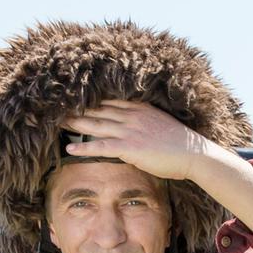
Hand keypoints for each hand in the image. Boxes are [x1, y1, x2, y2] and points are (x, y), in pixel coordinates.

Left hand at [60, 99, 207, 180]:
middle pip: (99, 109)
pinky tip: (70, 148)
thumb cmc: (181, 144)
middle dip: (78, 108)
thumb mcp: (162, 126)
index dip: (92, 100)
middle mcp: (132, 115)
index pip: (111, 100)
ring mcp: (129, 130)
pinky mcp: (128, 147)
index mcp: (140, 108)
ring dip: (75, 123)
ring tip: (59, 123)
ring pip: (96, 124)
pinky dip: (84, 147)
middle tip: (59, 106)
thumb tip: (139, 131)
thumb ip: (147, 124)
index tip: (77, 99)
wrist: (193, 154)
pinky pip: (100, 146)